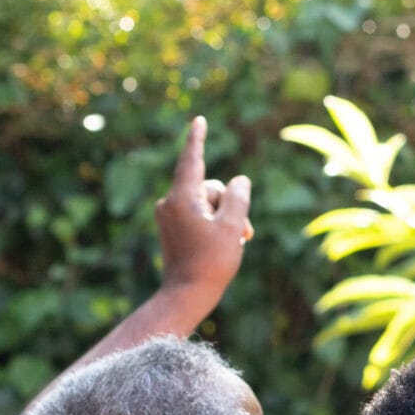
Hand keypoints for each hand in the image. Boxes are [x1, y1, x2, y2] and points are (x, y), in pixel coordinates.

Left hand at [154, 116, 253, 303]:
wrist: (186, 294)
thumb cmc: (211, 262)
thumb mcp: (232, 226)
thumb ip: (237, 197)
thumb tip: (238, 180)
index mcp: (181, 198)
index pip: (192, 160)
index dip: (198, 139)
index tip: (198, 120)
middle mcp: (170, 202)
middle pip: (209, 187)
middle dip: (230, 204)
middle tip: (245, 233)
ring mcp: (169, 215)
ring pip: (207, 202)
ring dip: (226, 217)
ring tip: (238, 242)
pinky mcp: (172, 227)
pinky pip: (198, 214)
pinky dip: (214, 223)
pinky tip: (224, 243)